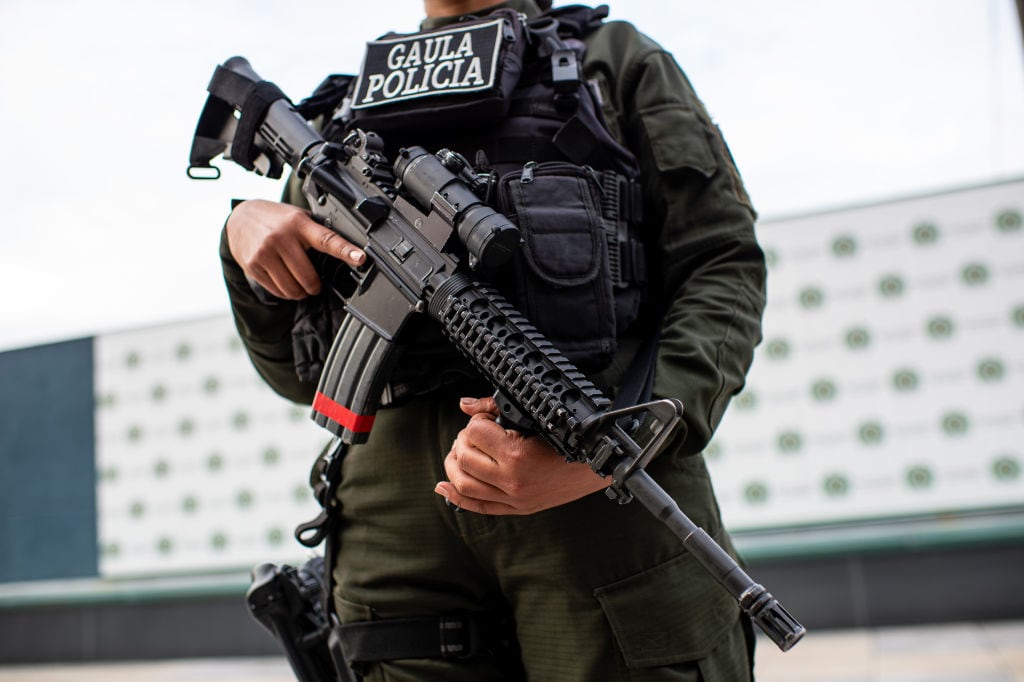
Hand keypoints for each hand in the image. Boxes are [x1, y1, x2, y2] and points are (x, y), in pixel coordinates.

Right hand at [225, 199, 365, 299]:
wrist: (239, 218)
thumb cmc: (275, 219)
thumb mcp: (297, 217)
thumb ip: (315, 232)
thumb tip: (343, 252)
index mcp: (299, 224)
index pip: (326, 239)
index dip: (345, 250)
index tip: (361, 258)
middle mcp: (281, 238)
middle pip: (308, 277)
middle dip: (315, 286)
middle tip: (316, 285)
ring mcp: (265, 253)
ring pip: (293, 288)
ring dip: (301, 293)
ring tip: (301, 285)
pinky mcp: (253, 266)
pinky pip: (278, 291)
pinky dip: (286, 293)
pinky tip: (285, 283)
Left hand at [434, 396, 609, 514]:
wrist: (599, 464)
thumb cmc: (570, 437)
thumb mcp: (534, 417)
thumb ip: (495, 407)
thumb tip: (465, 404)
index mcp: (517, 455)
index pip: (475, 433)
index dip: (478, 420)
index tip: (488, 418)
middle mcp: (512, 481)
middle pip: (464, 458)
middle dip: (463, 441)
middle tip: (474, 434)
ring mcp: (514, 498)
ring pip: (464, 484)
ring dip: (454, 465)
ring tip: (460, 452)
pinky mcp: (517, 509)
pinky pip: (478, 507)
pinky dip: (456, 497)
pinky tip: (444, 486)